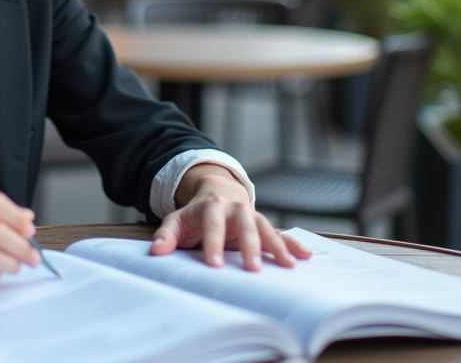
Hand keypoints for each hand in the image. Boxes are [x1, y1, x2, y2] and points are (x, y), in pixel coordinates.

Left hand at [150, 166, 310, 271]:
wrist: (216, 191)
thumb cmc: (194, 214)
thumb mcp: (176, 220)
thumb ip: (166, 235)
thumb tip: (155, 251)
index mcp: (212, 206)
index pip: (212, 226)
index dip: (213, 244)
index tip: (214, 265)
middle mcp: (235, 208)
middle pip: (244, 225)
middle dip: (250, 246)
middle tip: (253, 269)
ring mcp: (252, 215)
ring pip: (266, 228)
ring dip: (278, 246)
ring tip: (288, 265)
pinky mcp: (263, 225)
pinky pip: (280, 234)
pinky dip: (293, 244)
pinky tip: (305, 256)